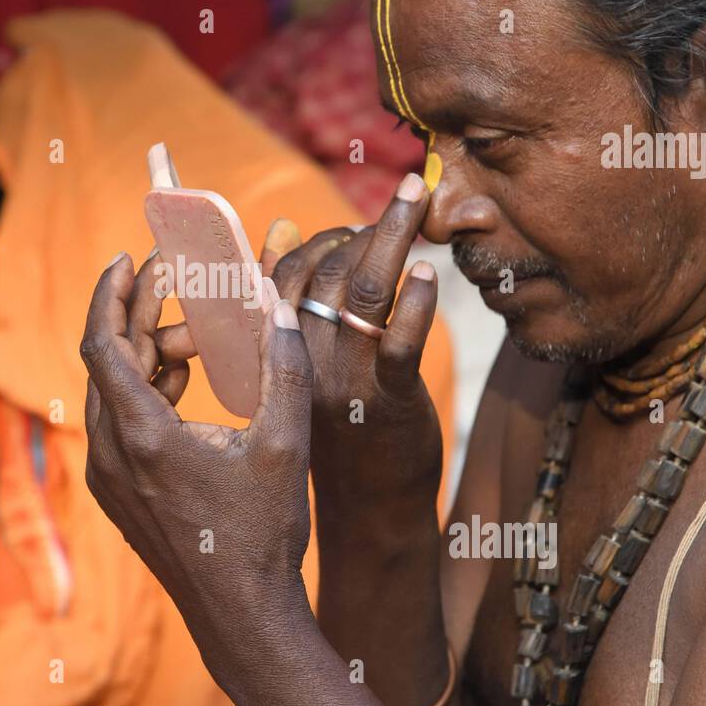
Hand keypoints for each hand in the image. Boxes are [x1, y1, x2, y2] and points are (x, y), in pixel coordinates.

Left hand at [80, 251, 315, 661]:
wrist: (242, 616)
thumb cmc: (263, 534)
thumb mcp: (285, 442)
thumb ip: (284, 364)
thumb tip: (276, 300)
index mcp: (142, 436)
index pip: (103, 342)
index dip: (111, 293)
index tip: (128, 258)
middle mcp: (111, 455)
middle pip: (108, 362)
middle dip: (141, 317)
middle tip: (176, 286)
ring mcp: (110, 480)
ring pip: (113, 393)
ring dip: (147, 356)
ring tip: (196, 338)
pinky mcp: (119, 496)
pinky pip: (118, 425)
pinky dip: (145, 392)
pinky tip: (185, 383)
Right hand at [269, 172, 441, 513]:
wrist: (368, 509)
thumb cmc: (340, 424)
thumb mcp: (305, 364)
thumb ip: (292, 296)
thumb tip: (282, 225)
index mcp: (277, 352)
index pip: (281, 275)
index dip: (317, 240)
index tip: (350, 228)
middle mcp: (304, 362)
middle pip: (326, 272)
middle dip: (361, 228)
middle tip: (401, 203)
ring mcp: (346, 381)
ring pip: (364, 290)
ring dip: (392, 234)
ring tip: (418, 196)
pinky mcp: (388, 400)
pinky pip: (400, 340)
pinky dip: (416, 300)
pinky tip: (429, 271)